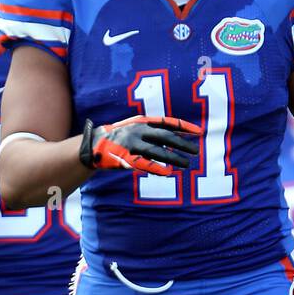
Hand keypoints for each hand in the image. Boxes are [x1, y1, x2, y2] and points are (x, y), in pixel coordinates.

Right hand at [79, 115, 201, 175]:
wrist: (94, 144)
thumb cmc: (121, 138)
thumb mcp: (137, 128)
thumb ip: (154, 133)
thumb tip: (176, 140)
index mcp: (142, 121)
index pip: (167, 122)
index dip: (184, 127)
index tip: (199, 132)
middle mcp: (138, 130)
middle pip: (165, 136)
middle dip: (182, 143)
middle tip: (196, 151)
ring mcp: (131, 144)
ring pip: (157, 151)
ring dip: (173, 158)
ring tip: (186, 164)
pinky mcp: (125, 158)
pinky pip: (143, 164)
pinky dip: (156, 168)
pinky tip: (168, 173)